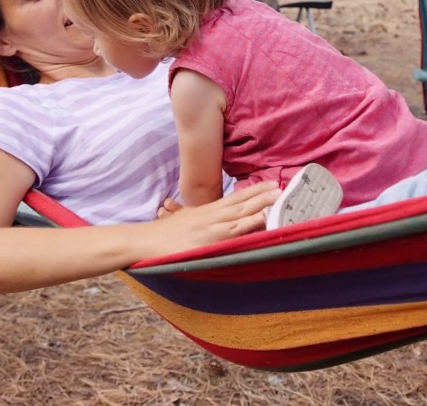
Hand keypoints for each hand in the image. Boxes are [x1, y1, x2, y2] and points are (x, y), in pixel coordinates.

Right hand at [138, 181, 280, 258]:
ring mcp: (210, 228)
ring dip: (261, 205)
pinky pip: (233, 231)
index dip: (253, 192)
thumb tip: (214, 222)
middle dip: (262, 194)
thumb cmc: (163, 235)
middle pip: (241, 202)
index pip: (235, 198)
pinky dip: (248, 224)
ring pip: (240, 214)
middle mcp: (211, 216)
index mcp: (207, 212)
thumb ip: (202, 221)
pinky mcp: (208, 241)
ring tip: (279, 198)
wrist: (144, 241)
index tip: (270, 184)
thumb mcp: (186, 222)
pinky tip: (262, 219)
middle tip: (282, 186)